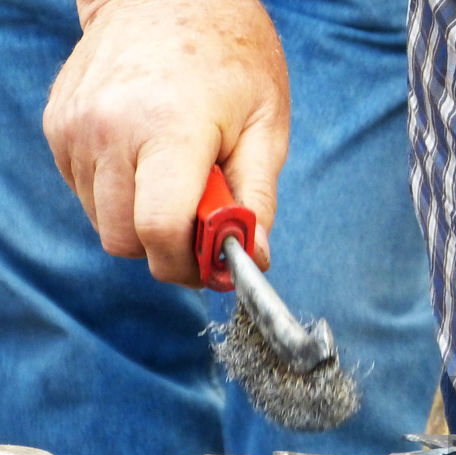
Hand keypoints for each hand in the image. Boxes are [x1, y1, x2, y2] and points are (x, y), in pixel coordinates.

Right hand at [44, 0, 289, 286]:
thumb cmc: (231, 57)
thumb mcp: (266, 127)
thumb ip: (257, 199)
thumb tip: (252, 258)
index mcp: (167, 128)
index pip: (157, 230)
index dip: (185, 264)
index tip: (213, 264)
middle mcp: (108, 129)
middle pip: (124, 238)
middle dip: (166, 247)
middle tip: (203, 226)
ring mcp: (74, 127)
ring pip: (102, 222)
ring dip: (141, 221)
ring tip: (178, 180)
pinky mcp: (57, 125)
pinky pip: (86, 192)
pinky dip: (119, 194)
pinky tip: (148, 161)